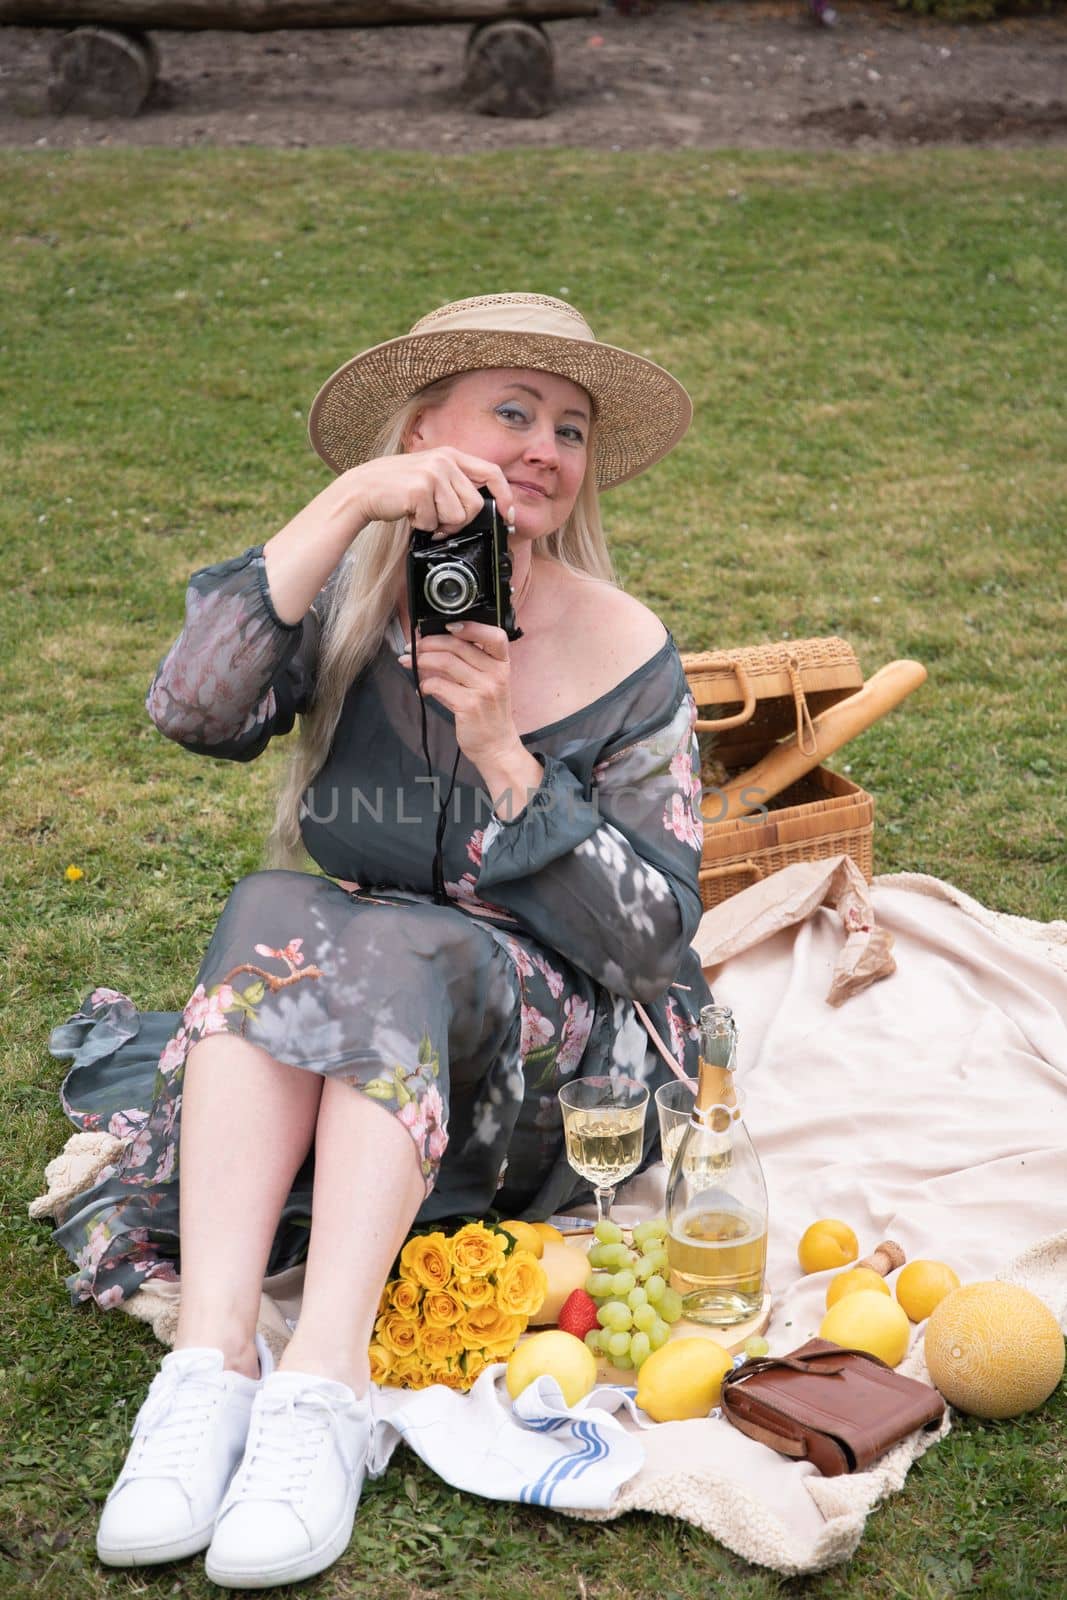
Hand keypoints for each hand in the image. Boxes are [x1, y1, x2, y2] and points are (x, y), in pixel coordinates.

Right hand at [340, 449, 513, 539]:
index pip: (492, 473)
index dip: (505, 496)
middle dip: (460, 522)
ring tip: (422, 514)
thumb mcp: (431, 474)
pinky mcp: (419, 490)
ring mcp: (432, 474)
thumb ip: (456, 482)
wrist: (363, 489)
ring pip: (456, 517)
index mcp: (451, 455)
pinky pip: (434, 523)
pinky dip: (422, 526)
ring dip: (440, 525)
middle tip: (441, 522)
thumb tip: (483, 506)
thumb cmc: (398, 487)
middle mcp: (444, 460)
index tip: (507, 514)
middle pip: (474, 505)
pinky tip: (410, 514)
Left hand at [398, 619, 519, 768]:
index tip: (447, 626)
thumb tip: (431, 647)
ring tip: (408, 662)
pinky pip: (438, 684)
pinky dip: (425, 683)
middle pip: (458, 645)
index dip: (470, 626)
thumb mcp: (487, 684)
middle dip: (429, 642)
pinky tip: (422, 688)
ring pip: (446, 662)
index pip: (494, 635)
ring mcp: (483, 689)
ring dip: (421, 659)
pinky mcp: (469, 705)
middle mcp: (496, 674)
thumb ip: (466, 664)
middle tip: (412, 647)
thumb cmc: (488, 713)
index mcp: (502, 664)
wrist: (496, 746)